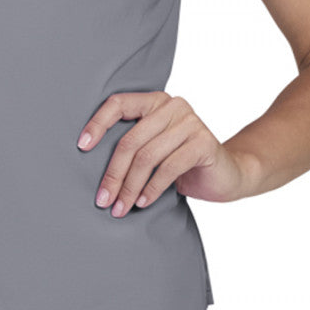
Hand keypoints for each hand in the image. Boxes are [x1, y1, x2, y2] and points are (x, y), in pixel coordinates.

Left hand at [76, 91, 248, 214]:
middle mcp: (172, 106)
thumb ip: (133, 145)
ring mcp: (190, 122)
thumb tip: (88, 161)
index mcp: (155, 101)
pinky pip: (168, 168)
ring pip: (147, 157)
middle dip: (114, 174)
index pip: (119, 104)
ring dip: (130, 187)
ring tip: (121, 207)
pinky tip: (143, 203)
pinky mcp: (203, 142)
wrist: (227, 174)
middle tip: (103, 200)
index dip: (98, 123)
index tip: (81, 147)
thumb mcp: (155, 149)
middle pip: (130, 140)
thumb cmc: (183, 162)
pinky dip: (152, 189)